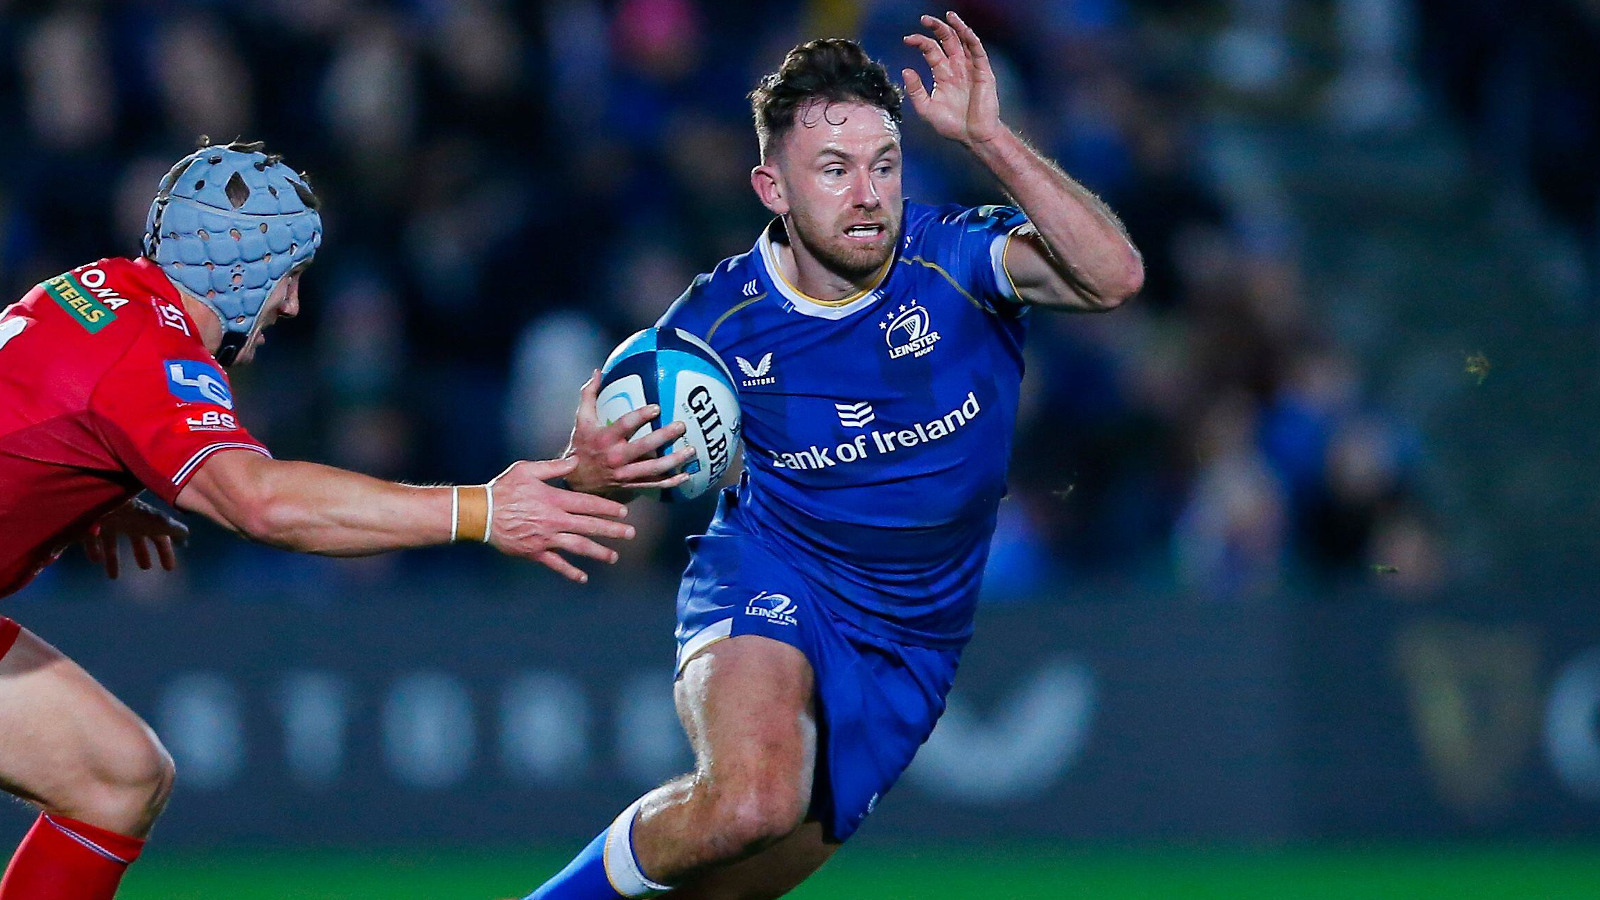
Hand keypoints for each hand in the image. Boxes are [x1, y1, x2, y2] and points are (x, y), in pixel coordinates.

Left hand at [82, 497, 188, 578]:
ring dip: (114, 560)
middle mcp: (129, 522)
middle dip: (141, 553)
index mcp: (147, 522)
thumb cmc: (136, 514)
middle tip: (145, 568)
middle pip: (137, 539)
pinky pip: (92, 540)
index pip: (160, 538)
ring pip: (112, 543)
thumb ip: (175, 531)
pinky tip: (97, 560)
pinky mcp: (91, 526)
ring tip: (114, 576)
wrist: (108, 500)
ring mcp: (109, 523)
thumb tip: (187, 537)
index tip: (169, 568)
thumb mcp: (160, 523)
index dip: (165, 552)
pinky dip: (94, 551)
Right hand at [486, 457, 637, 582]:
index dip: (607, 509)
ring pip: (578, 547)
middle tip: (630, 534)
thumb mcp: (527, 470)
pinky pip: (556, 564)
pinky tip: (583, 578)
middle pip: (589, 526)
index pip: (588, 504)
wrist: (482, 513)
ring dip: (598, 552)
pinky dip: (570, 571)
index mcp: (554, 500)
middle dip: (612, 531)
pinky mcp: (535, 552)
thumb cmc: (503, 489)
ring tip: (613, 556)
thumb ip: (554, 467)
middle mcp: (554, 521)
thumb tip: (575, 461)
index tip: (622, 513)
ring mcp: (546, 538)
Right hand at [564, 370, 695, 498]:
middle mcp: (615, 457)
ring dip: (674, 460)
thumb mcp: (581, 419)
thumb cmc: (582, 445)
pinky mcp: (631, 485)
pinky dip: (671, 481)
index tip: (657, 408)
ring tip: (691, 450)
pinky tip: (686, 475)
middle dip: (664, 436)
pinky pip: (654, 484)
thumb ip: (589, 394)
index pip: (624, 425)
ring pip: (653, 468)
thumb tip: (598, 372)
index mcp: (604, 439)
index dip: (640, 416)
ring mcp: (624, 474)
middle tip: (681, 426)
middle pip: (644, 447)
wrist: (577, 480)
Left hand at [902, 12, 1004, 147]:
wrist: (973, 137)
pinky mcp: (983, 73)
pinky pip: (978, 51)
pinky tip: (963, 30)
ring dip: (956, 27)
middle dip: (936, 27)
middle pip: (946, 40)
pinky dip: (971, 39)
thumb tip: (905, 70)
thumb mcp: (926, 109)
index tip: (907, 39)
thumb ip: (915, 91)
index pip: (930, 50)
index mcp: (942, 74)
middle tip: (923, 19)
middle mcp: (956, 67)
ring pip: (963, 41)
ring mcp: (970, 68)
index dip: (920, 42)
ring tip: (947, 15)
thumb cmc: (952, 125)